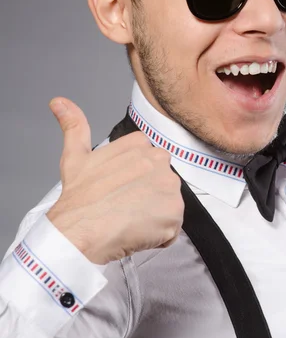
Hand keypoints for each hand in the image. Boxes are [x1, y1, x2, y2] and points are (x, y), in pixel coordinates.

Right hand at [46, 97, 184, 264]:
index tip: (118, 189)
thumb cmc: (78, 198)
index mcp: (140, 144)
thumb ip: (74, 126)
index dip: (134, 181)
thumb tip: (59, 101)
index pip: (149, 164)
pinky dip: (159, 236)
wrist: (79, 232)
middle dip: (147, 197)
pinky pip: (172, 228)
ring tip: (128, 221)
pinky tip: (137, 234)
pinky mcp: (174, 212)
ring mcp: (169, 186)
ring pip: (168, 205)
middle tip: (122, 207)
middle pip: (161, 184)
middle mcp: (159, 160)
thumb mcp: (75, 157)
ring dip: (153, 217)